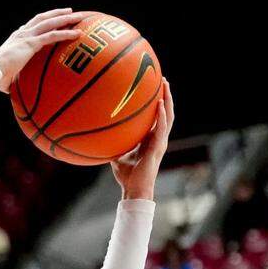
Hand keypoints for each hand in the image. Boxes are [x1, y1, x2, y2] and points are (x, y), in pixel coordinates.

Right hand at [0, 8, 87, 92]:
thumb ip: (16, 80)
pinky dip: (66, 34)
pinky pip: (52, 36)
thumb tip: (18, 92)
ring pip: (50, 22)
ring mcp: (27, 36)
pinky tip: (78, 34)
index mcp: (16, 38)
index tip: (52, 19)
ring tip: (79, 17)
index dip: (43, 21)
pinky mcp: (31, 43)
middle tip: (70, 12)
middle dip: (57, 14)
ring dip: (65, 19)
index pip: (31, 25)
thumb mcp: (8, 76)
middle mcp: (21, 33)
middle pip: (43, 18)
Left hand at [111, 78, 173, 200]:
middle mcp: (158, 138)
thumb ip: (113, 143)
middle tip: (162, 79)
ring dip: (167, 100)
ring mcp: (160, 142)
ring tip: (165, 85)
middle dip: (165, 95)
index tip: (154, 88)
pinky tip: (159, 104)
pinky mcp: (158, 148)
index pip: (157, 117)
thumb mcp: (116, 155)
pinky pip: (161, 129)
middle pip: (166, 112)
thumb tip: (100, 135)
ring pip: (168, 117)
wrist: (134, 189)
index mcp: (150, 139)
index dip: (158, 103)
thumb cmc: (126, 175)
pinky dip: (161, 116)